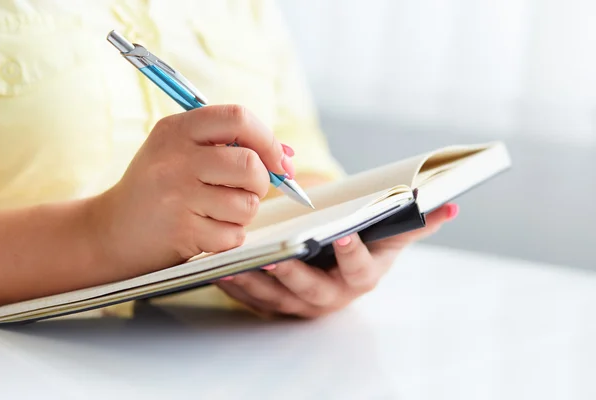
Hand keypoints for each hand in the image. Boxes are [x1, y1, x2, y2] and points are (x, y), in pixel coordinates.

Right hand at [92, 105, 291, 278]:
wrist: (110, 231)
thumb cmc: (157, 188)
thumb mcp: (180, 152)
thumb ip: (229, 146)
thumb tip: (286, 156)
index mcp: (177, 129)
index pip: (238, 118)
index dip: (267, 139)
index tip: (277, 160)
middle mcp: (175, 158)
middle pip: (249, 164)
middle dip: (261, 182)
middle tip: (248, 189)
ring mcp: (177, 196)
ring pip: (246, 204)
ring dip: (242, 213)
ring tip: (216, 212)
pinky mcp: (182, 231)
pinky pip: (234, 234)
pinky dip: (228, 236)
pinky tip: (204, 230)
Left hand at [215, 203, 458, 317]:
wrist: (339, 265)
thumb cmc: (363, 245)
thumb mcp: (389, 234)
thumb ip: (415, 221)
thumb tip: (452, 205)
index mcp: (362, 276)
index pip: (360, 270)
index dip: (353, 255)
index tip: (342, 235)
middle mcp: (332, 295)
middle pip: (313, 290)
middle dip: (295, 273)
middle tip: (278, 254)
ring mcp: (302, 303)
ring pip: (277, 296)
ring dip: (256, 280)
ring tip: (237, 261)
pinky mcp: (276, 303)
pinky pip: (254, 299)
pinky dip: (237, 285)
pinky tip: (220, 268)